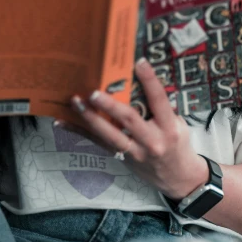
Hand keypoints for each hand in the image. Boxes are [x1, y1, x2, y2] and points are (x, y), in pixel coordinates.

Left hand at [71, 58, 206, 198]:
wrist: (178, 179)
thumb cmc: (178, 146)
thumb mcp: (179, 125)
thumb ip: (162, 109)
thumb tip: (140, 83)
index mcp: (169, 128)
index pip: (159, 101)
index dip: (149, 81)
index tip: (139, 62)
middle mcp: (151, 140)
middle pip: (129, 120)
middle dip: (110, 105)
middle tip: (94, 92)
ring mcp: (134, 151)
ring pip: (109, 134)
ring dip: (90, 118)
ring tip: (76, 102)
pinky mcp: (121, 157)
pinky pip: (98, 143)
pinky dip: (79, 132)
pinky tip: (63, 123)